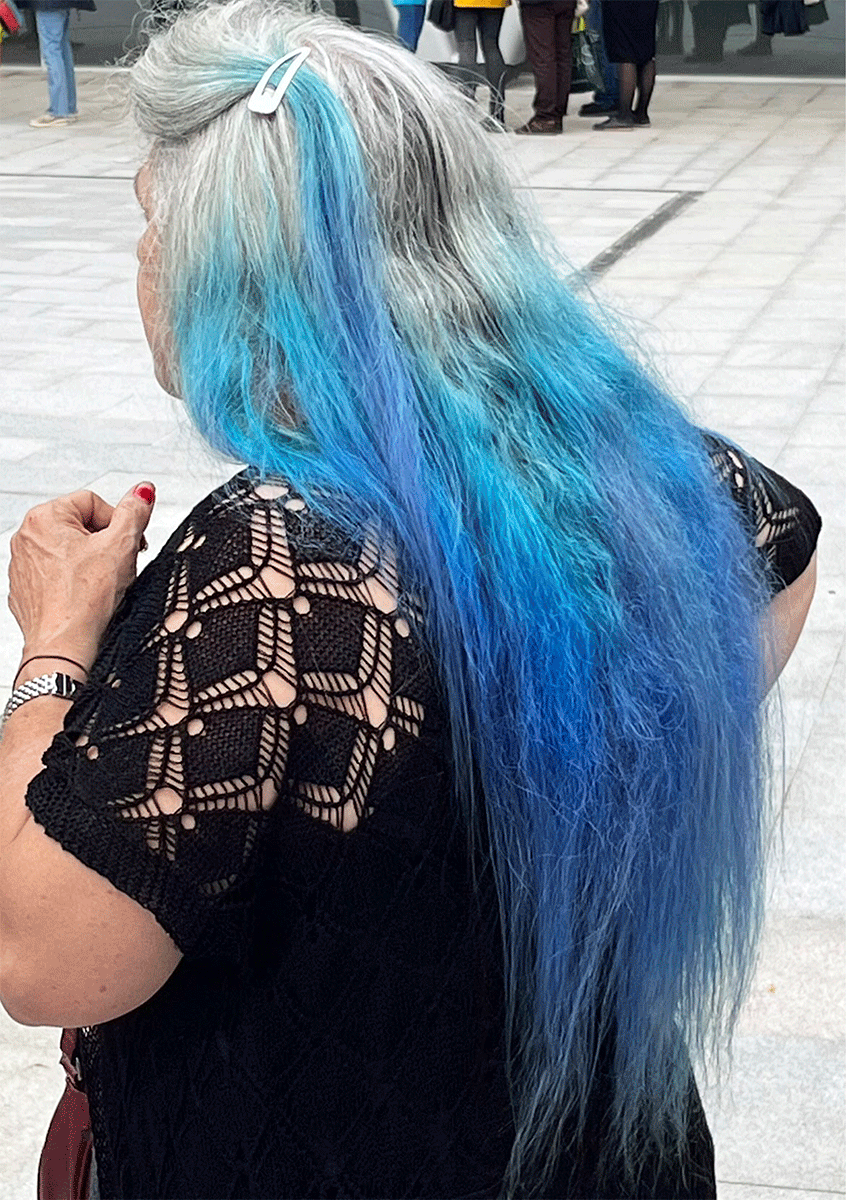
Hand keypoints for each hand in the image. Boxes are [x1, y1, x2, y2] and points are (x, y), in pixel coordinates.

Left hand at [8, 483, 155, 673]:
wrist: (62, 646)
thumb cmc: (83, 601)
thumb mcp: (121, 546)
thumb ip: (134, 512)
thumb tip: (142, 492)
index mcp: (44, 517)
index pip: (94, 502)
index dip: (118, 523)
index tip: (128, 545)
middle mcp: (27, 537)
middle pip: (80, 526)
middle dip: (104, 544)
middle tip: (117, 565)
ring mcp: (23, 565)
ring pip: (69, 552)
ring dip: (90, 563)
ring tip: (101, 584)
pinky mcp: (26, 589)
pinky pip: (57, 576)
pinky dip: (74, 583)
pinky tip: (86, 597)